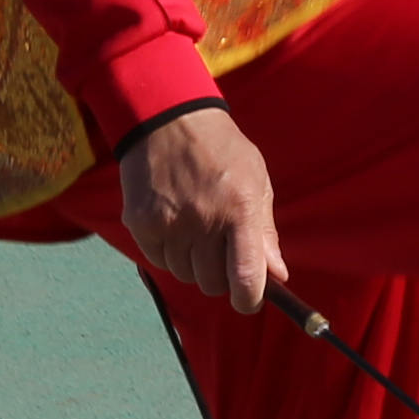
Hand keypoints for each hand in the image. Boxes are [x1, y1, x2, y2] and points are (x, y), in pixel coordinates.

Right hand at [117, 104, 284, 312]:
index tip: (248, 299)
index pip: (245, 277)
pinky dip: (169, 253)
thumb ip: (265, 231)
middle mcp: (203, 220)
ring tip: (196, 230)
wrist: (167, 119)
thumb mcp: (256, 180)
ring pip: (185, 276)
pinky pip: (159, 261)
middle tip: (221, 252)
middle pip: (213, 284)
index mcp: (239, 209)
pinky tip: (174, 225)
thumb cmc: (221, 151)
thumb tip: (278, 275)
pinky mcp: (141, 223)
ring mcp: (169, 223)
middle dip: (221, 277)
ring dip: (193, 264)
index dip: (249, 299)